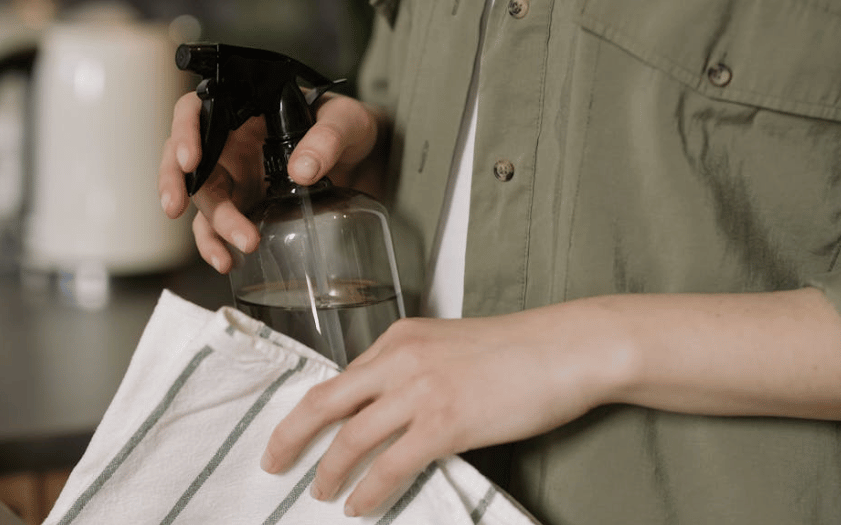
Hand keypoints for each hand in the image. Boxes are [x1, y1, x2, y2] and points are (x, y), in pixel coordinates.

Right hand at [157, 91, 382, 272]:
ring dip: (210, 227)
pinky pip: (218, 228)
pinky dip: (217, 245)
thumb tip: (302, 169)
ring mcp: (235, 178)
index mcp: (244, 111)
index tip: (190, 158)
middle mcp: (231, 143)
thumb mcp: (346, 122)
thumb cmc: (349, 127)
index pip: (197, 111)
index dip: (184, 131)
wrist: (365, 158)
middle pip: (185, 159)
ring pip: (203, 200)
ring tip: (232, 251)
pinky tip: (228, 261)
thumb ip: (327, 138)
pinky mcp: (245, 207)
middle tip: (175, 207)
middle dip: (175, 184)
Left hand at [260, 309, 628, 516]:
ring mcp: (420, 392)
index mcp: (400, 336)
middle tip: (273, 462)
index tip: (295, 432)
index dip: (312, 411)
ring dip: (328, 471)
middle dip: (291, 436)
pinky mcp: (445, 424)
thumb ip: (413, 368)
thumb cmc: (518, 349)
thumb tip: (387, 408)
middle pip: (325, 402)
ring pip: (351, 439)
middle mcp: (400, 359)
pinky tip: (359, 505)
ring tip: (320, 493)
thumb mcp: (450, 344)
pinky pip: (390, 466)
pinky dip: (368, 490)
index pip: (342, 378)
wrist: (567, 348)